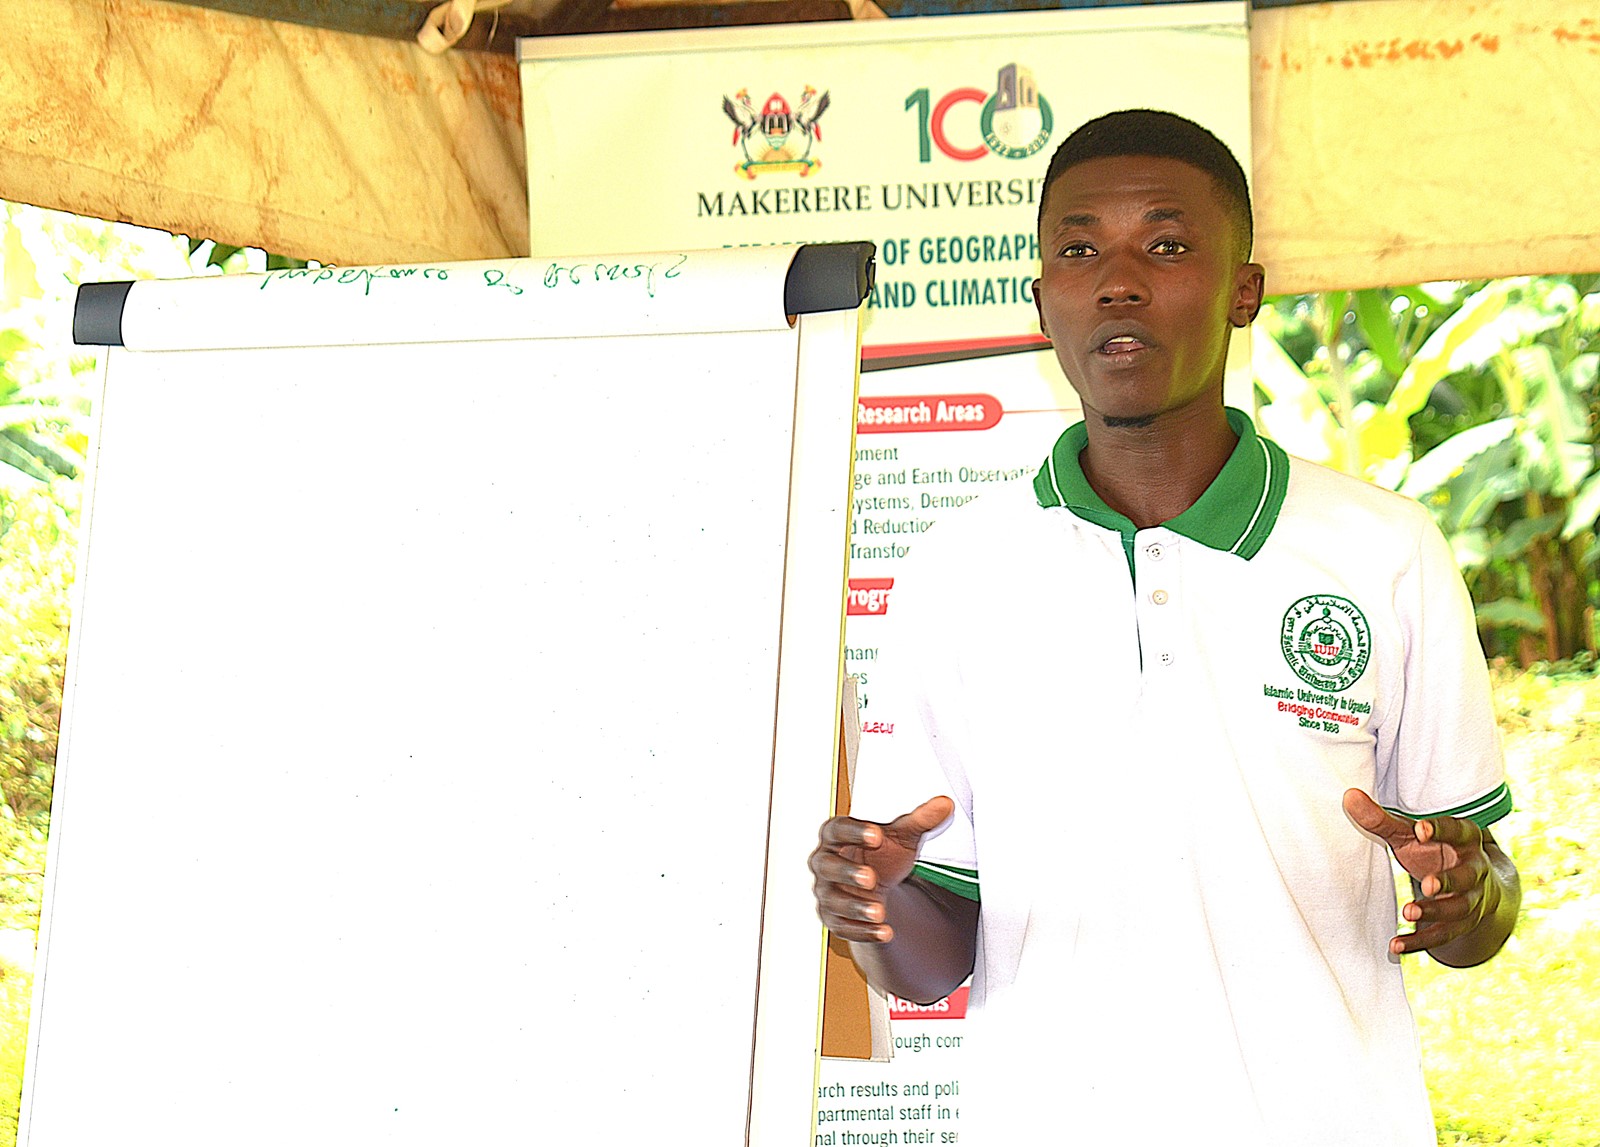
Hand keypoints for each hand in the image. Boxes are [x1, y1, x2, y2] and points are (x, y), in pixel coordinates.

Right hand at [809, 796, 953, 942]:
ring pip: (834, 900)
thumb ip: (920, 820)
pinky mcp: (833, 917)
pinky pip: (844, 927)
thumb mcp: (901, 836)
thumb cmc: (881, 852)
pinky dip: (864, 931)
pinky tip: (884, 931)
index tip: (876, 835)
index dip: (855, 832)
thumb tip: (945, 804)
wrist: (875, 883)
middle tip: (870, 877)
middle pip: (828, 866)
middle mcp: (825, 862)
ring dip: (856, 907)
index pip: (838, 829)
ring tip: (879, 912)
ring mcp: (826, 892)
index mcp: (836, 835)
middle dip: (848, 873)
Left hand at [1343, 788, 1501, 956]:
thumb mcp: (1409, 834)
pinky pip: (1443, 935)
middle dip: (1447, 880)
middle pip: (1466, 876)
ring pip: (1459, 908)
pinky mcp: (1461, 924)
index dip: (1441, 831)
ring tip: (1409, 911)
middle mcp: (1474, 870)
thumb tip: (1348, 795)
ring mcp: (1472, 899)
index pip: (1458, 832)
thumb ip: (1381, 819)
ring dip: (1435, 911)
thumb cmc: (1433, 851)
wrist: (1472, 884)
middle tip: (1426, 883)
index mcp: (1465, 840)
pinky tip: (1395, 945)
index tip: (1420, 830)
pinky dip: (1420, 942)